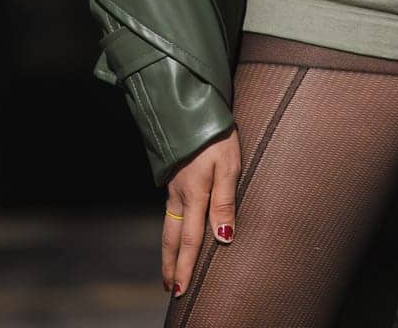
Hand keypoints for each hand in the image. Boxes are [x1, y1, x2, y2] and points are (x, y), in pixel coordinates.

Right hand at [162, 124, 240, 298]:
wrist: (190, 106)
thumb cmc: (216, 135)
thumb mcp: (229, 165)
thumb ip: (225, 200)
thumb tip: (223, 237)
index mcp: (195, 194)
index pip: (191, 240)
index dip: (187, 266)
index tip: (182, 290)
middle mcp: (180, 194)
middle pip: (173, 237)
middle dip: (172, 265)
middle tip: (170, 289)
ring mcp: (174, 185)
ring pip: (168, 225)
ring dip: (169, 249)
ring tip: (169, 269)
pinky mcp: (173, 175)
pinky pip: (169, 210)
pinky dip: (169, 229)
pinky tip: (173, 231)